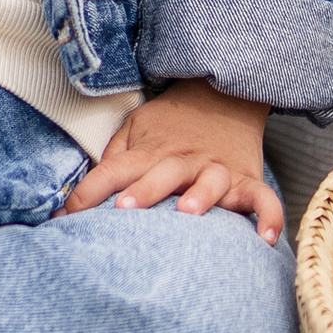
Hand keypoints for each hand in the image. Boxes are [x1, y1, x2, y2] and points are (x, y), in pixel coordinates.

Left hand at [58, 78, 284, 243]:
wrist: (223, 94)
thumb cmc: (171, 123)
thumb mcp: (135, 128)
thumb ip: (114, 158)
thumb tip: (84, 193)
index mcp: (150, 152)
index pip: (113, 171)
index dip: (88, 192)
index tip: (65, 217)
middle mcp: (182, 161)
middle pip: (161, 175)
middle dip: (143, 192)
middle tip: (123, 209)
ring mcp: (216, 169)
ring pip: (210, 183)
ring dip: (200, 196)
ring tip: (188, 212)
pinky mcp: (246, 179)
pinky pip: (262, 199)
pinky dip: (267, 216)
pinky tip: (264, 238)